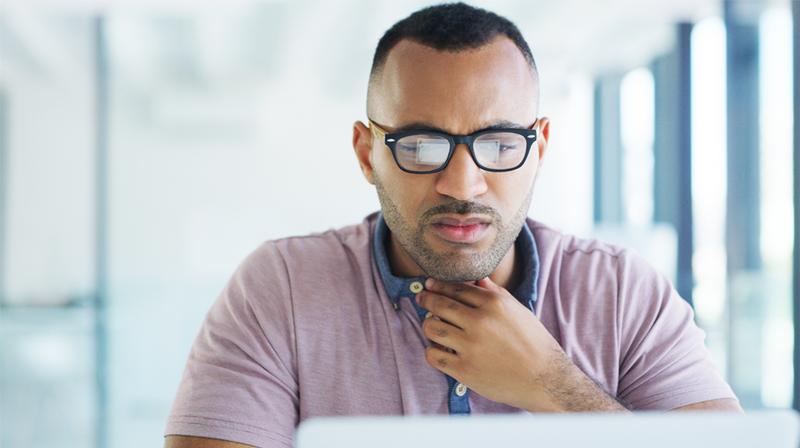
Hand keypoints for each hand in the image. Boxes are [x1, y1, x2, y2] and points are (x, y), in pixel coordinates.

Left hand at [417, 276, 624, 411]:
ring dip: (429, 325)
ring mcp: (470, 346)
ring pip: (432, 328)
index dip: (439, 286)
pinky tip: (438, 348)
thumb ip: (496, 294)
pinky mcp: (464, 369)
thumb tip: (478, 280)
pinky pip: (433, 355)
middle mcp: (480, 322)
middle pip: (440, 305)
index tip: (429, 285)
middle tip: (422, 299)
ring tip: (433, 326)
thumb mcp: (518, 311)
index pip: (457, 289)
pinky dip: (431, 350)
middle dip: (426, 300)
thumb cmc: (534, 342)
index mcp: (494, 304)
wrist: (545, 379)